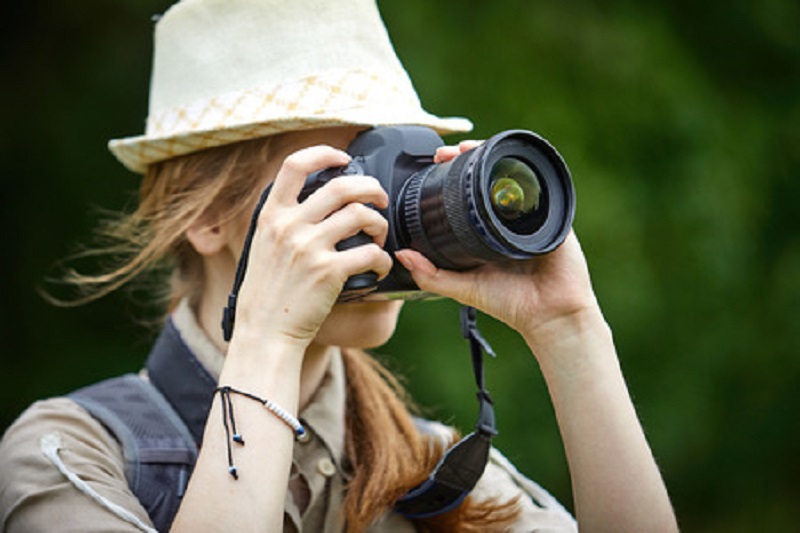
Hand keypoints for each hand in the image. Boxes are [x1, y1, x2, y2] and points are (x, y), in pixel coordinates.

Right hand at [234, 145, 393, 348]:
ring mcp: (308, 247)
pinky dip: (382, 259)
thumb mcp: (262, 247)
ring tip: (381, 237)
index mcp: (270, 215)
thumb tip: (315, 203)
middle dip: (370, 187)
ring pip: (361, 215)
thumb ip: (283, 223)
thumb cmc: (267, 294)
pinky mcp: (328, 272)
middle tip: (380, 199)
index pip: (295, 165)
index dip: (325, 153)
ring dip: (380, 223)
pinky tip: (379, 267)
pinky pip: (370, 253)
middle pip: (341, 185)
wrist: (263, 333)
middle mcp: (288, 226)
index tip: (344, 157)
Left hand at [396, 142, 599, 351]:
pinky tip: (507, 160)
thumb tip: (400, 255)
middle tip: (449, 152)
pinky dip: (525, 171)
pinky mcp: (554, 215)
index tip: (436, 162)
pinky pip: (541, 187)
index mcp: (487, 231)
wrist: (550, 315)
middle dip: (470, 157)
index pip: (468, 193)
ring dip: (492, 156)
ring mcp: (531, 215)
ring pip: (512, 175)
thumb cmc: (512, 304)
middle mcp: (508, 219)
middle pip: (489, 177)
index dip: (453, 174)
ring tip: (471, 148)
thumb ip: (431, 275)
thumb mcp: (463, 288)